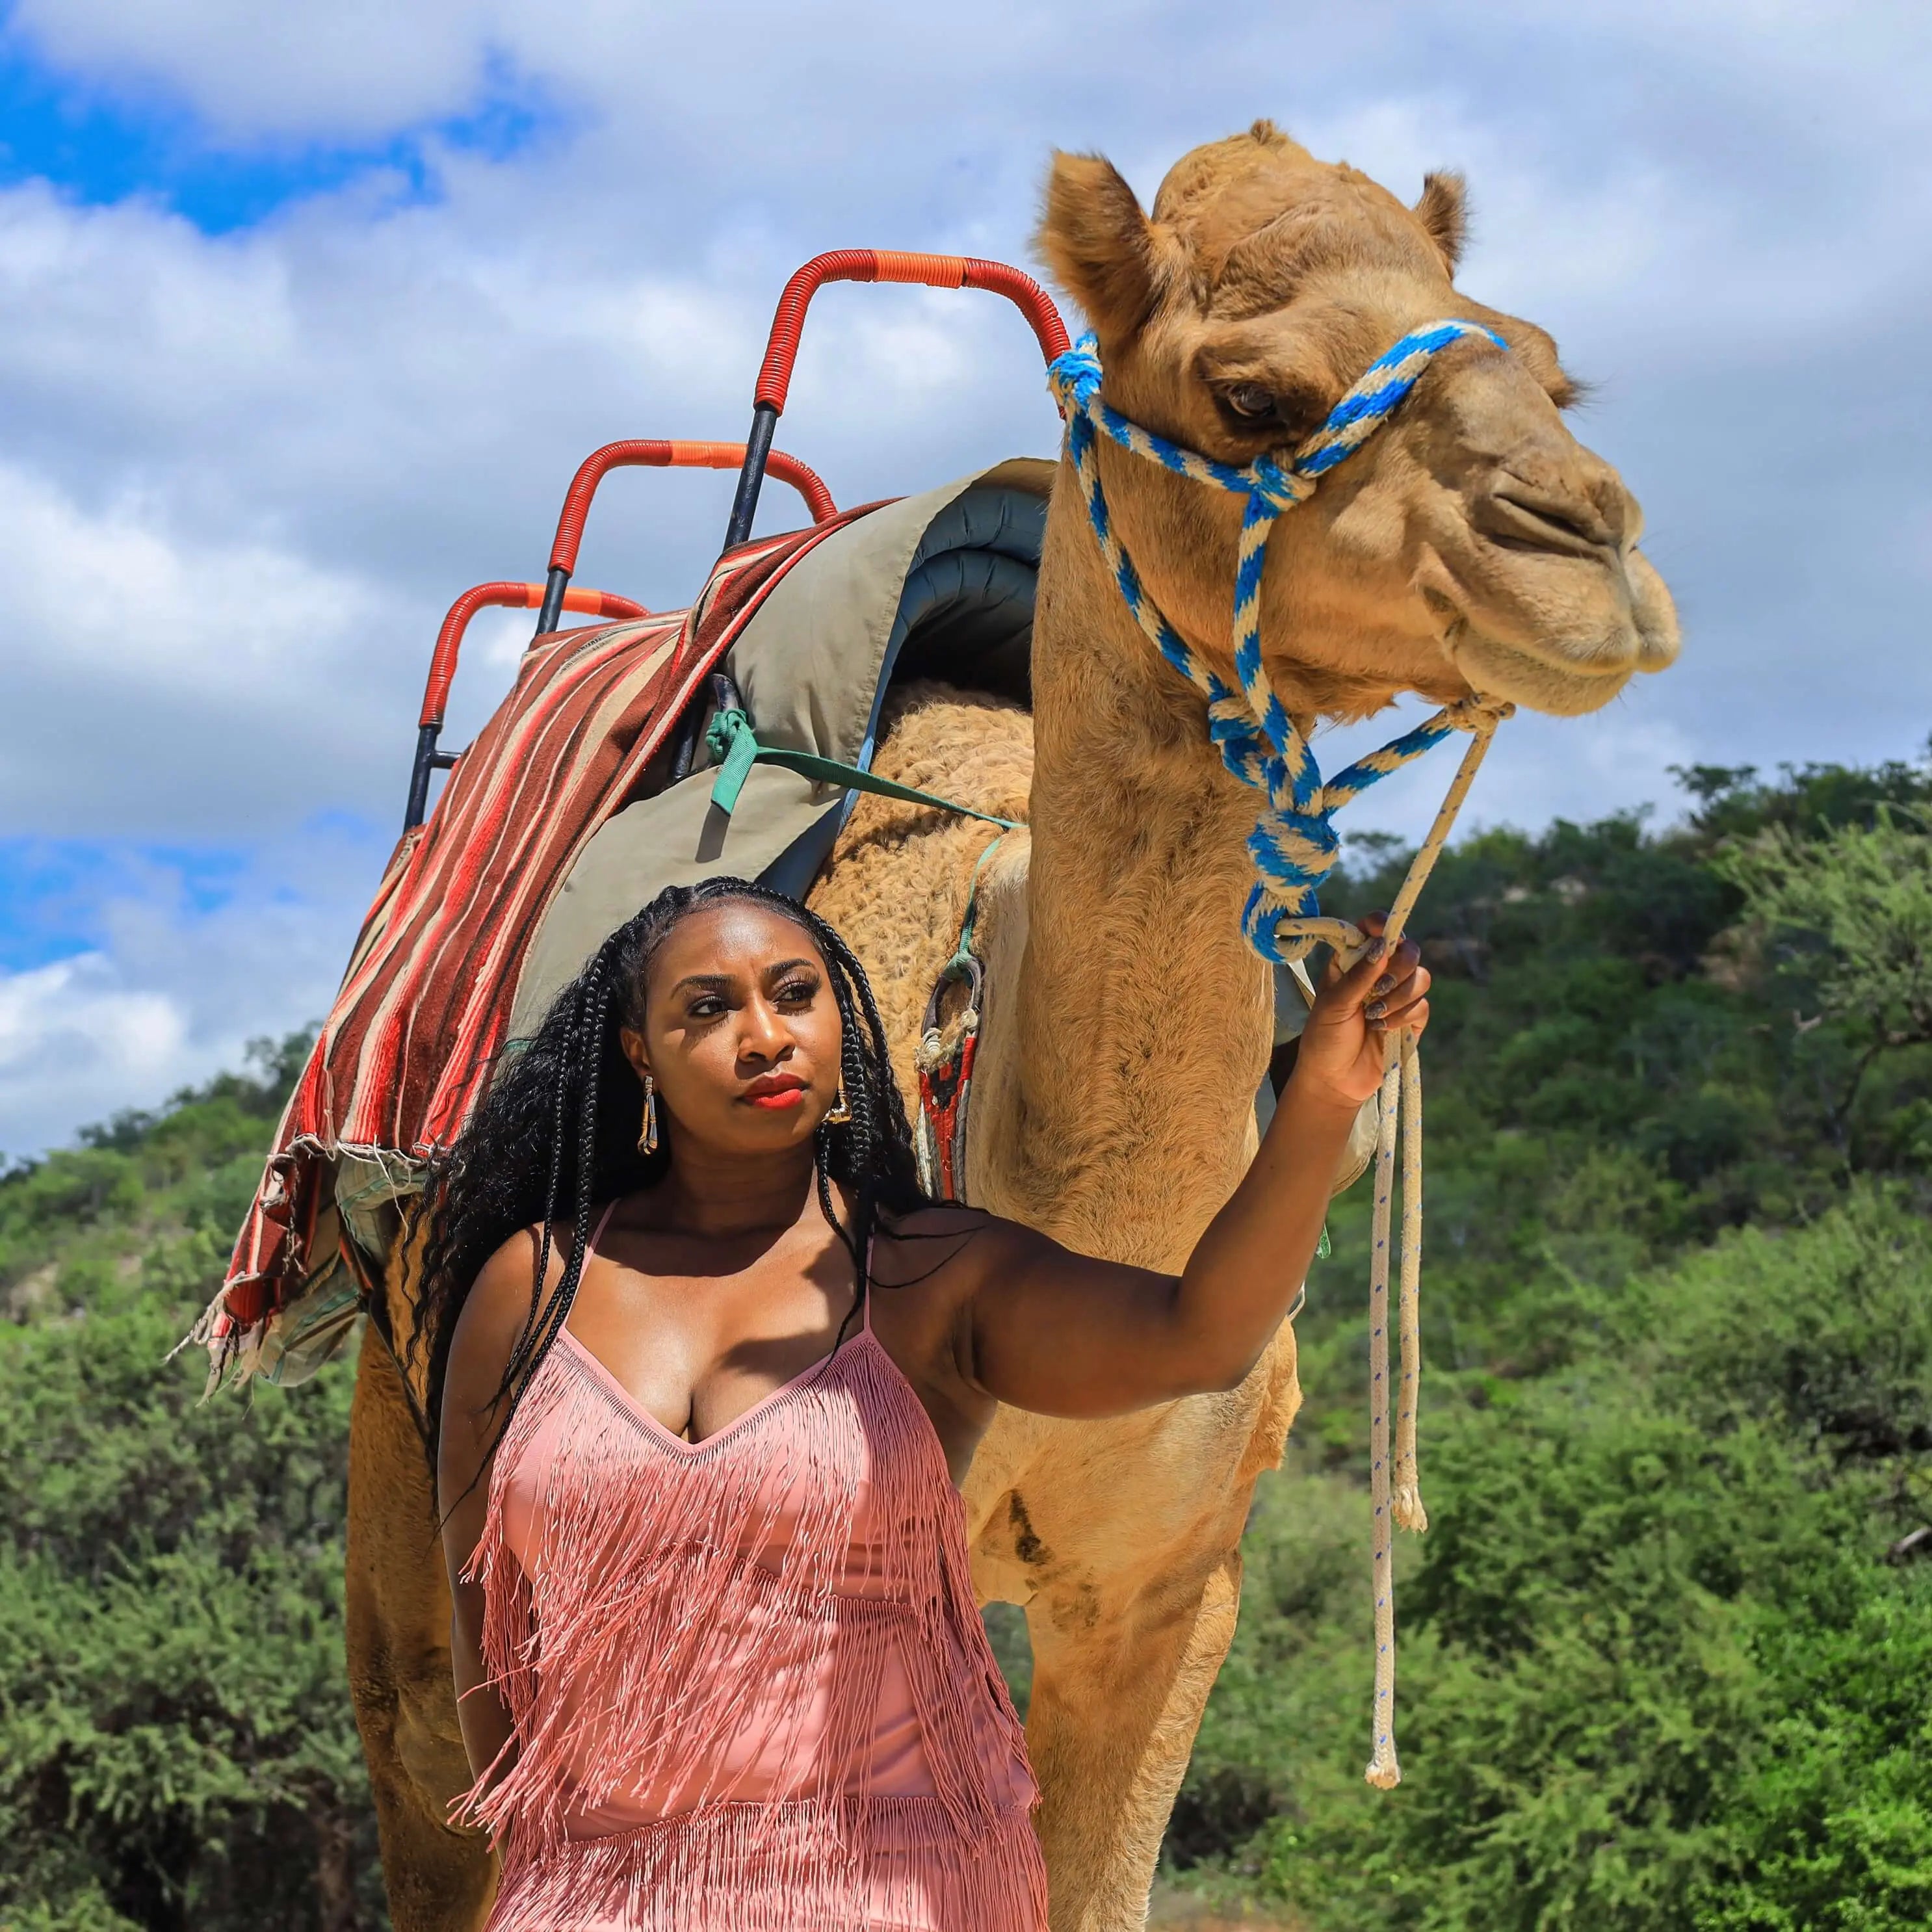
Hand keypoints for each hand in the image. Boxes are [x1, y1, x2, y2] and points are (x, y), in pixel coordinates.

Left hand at [1290, 913, 1430, 1110]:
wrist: (1334, 1081)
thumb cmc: (1324, 1039)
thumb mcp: (1334, 1004)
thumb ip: (1359, 975)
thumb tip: (1381, 945)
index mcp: (1353, 961)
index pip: (1375, 928)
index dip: (1383, 925)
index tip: (1384, 937)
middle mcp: (1378, 973)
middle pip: (1409, 950)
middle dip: (1398, 968)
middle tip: (1377, 989)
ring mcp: (1396, 996)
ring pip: (1421, 977)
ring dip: (1399, 997)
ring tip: (1373, 1016)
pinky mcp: (1410, 1020)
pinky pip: (1422, 1006)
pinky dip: (1404, 1017)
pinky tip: (1382, 1030)